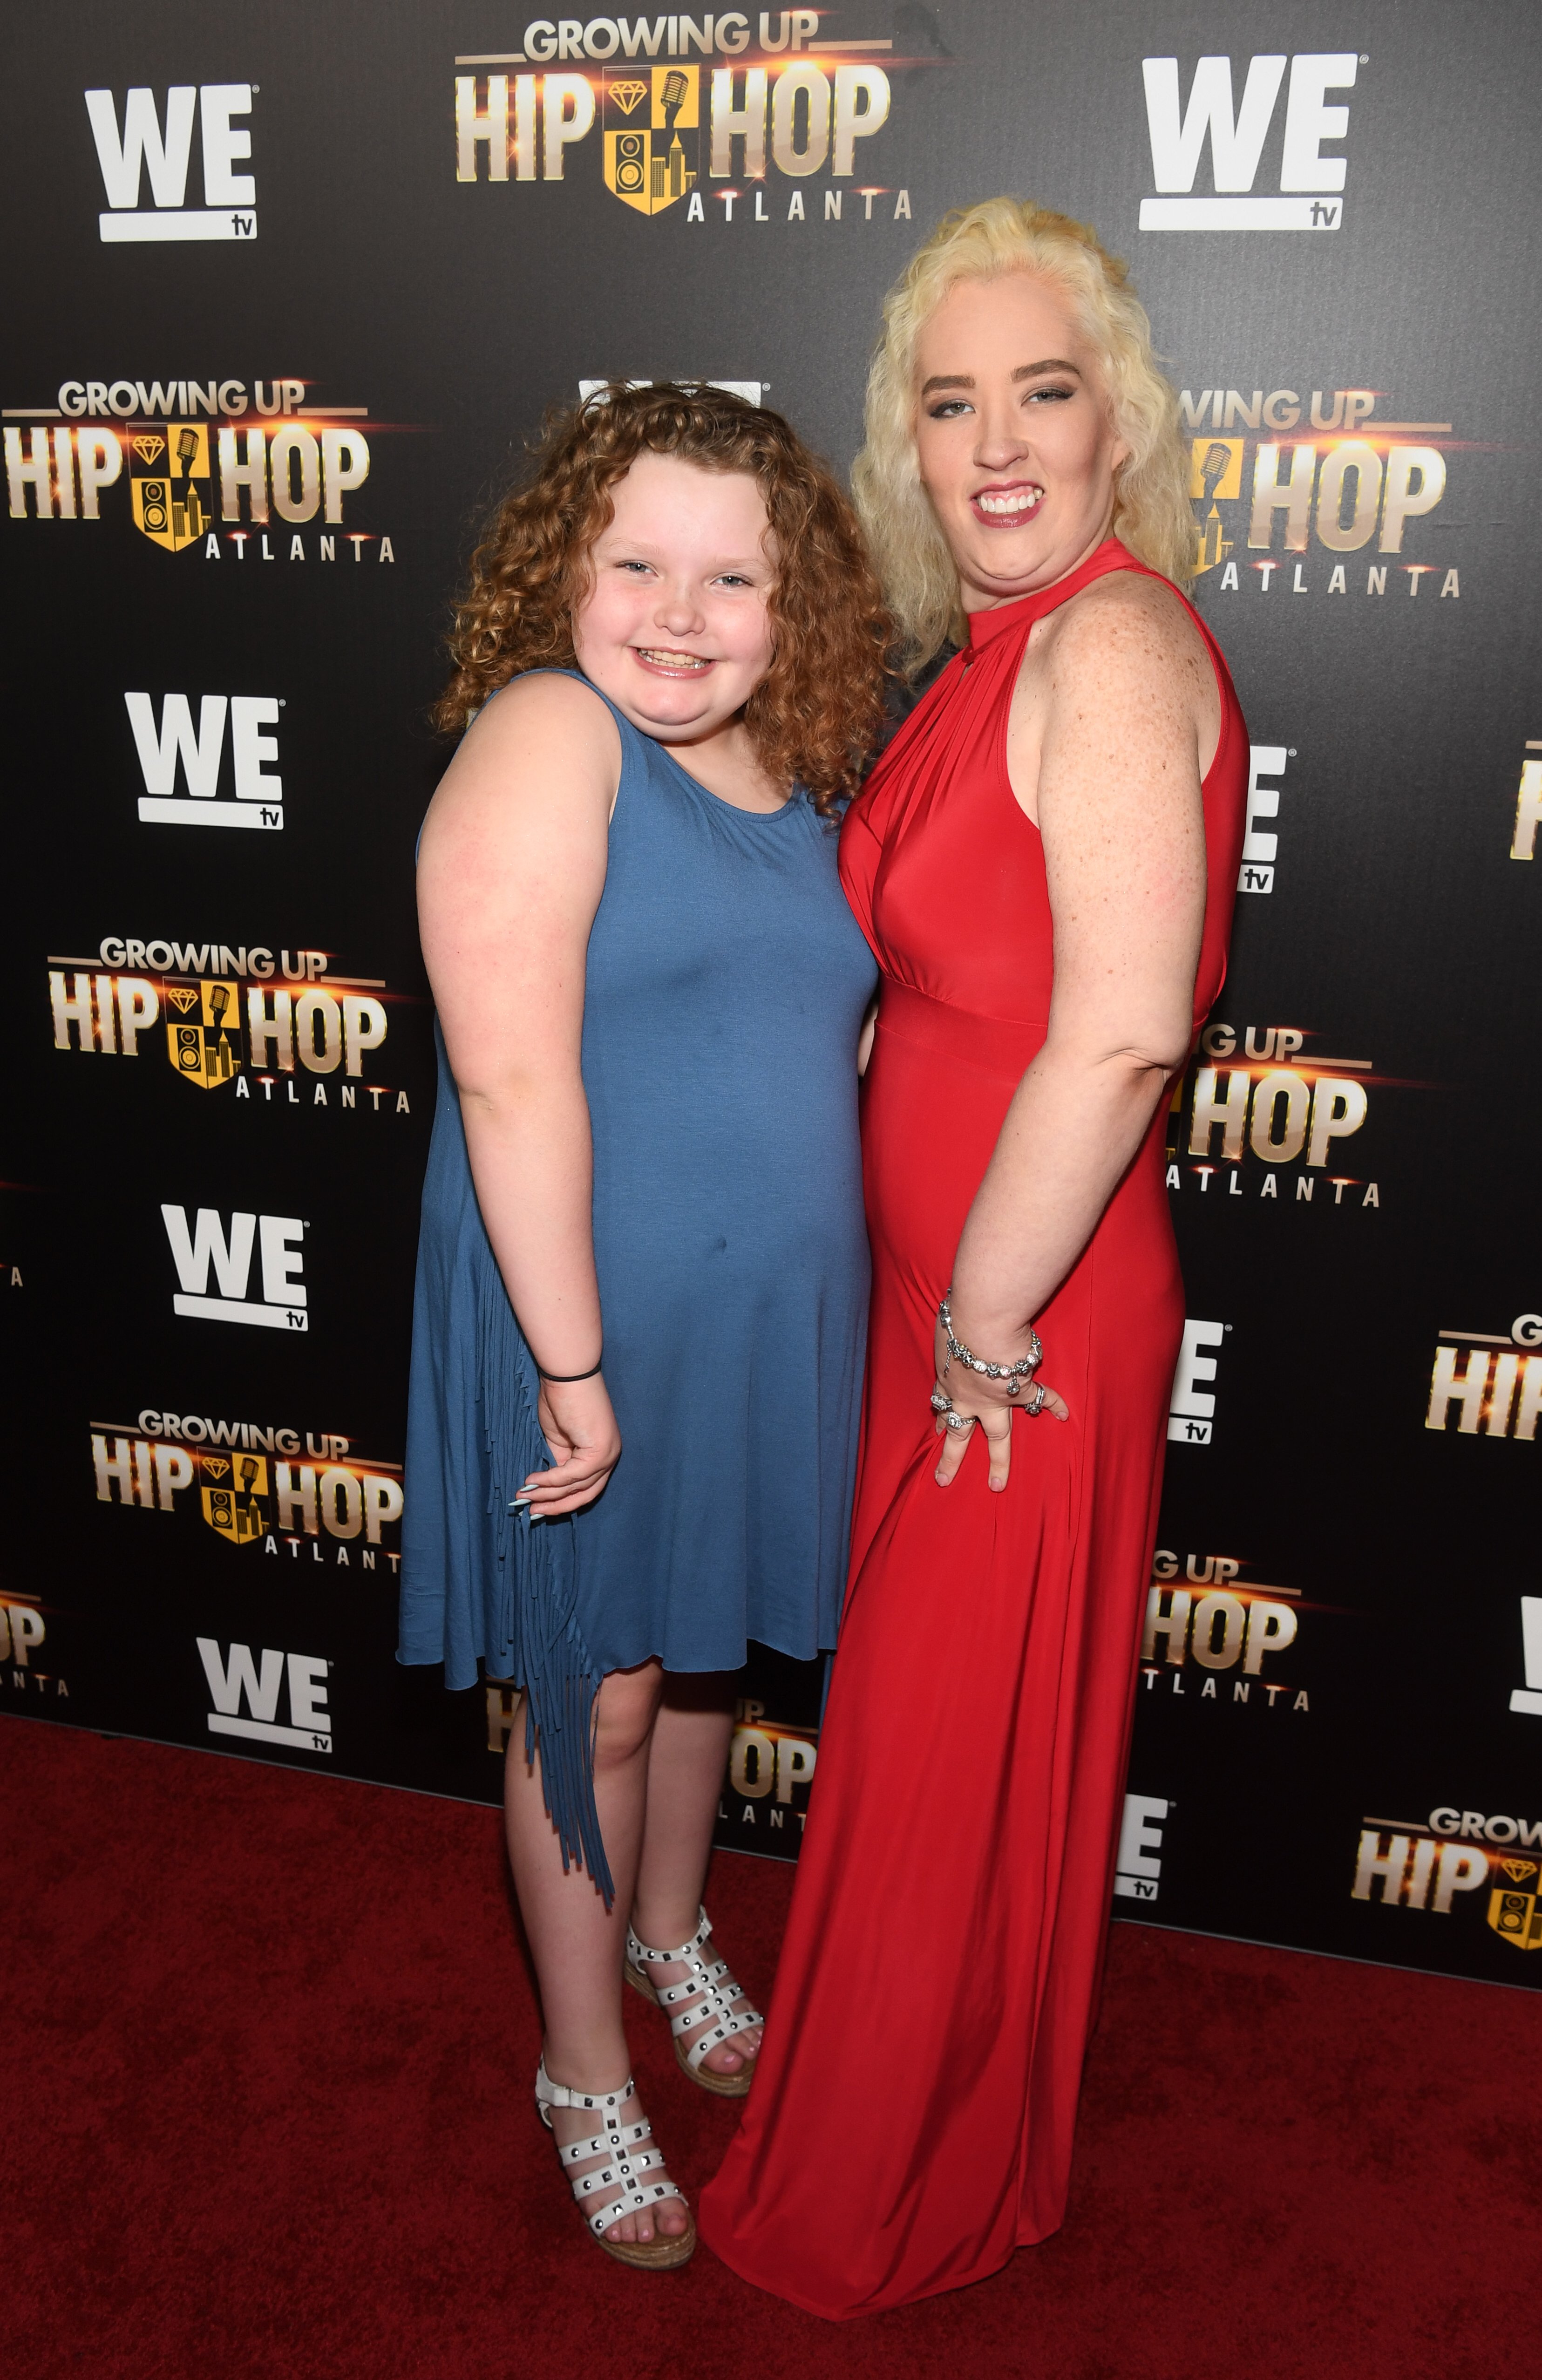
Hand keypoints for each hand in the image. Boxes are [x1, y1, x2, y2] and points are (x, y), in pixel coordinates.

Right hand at [515, 1375, 621, 1516]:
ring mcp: (608, 1454)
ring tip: (524, 1496)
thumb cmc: (562, 1400)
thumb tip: (548, 1489)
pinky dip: (550, 1481)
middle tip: (532, 1512)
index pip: (586, 1488)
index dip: (562, 1502)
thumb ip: (559, 1464)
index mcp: (603, 1453)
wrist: (568, 1375)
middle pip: (586, 1495)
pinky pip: (572, 1475)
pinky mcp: (599, 1451)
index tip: (539, 1509)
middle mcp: (611, 1456)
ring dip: (548, 1495)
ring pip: (576, 1487)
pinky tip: (532, 1482)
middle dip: (556, 1506)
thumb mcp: (559, 1440)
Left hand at [932, 1312, 1068, 1492]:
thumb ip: (954, 1331)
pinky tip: (1064, 1415)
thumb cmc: (959, 1318)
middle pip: (960, 1435)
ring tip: (997, 1484)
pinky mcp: (1019, 1390)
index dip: (942, 1418)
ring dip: (998, 1462)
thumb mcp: (948, 1329)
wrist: (982, 1322)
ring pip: (997, 1437)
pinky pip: (1042, 1398)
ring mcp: (994, 1400)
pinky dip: (1055, 1404)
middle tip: (943, 1481)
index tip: (938, 1430)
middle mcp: (969, 1398)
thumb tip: (957, 1318)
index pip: (943, 1405)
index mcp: (948, 1380)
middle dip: (951, 1459)